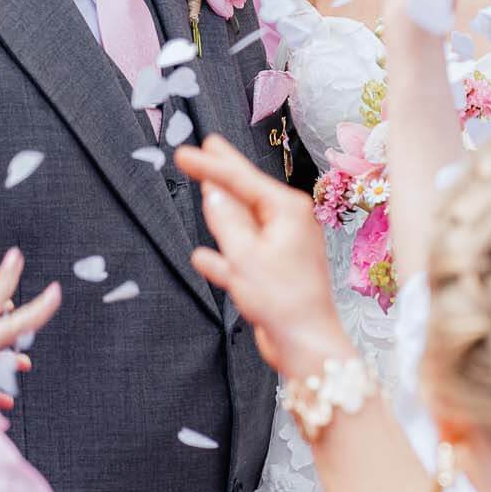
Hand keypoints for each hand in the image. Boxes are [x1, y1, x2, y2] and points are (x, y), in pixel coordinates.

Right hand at [179, 137, 353, 381]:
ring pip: (244, 224)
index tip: (185, 151)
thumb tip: (213, 192)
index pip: (242, 178)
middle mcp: (288, 224)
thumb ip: (226, 221)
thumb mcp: (245, 255)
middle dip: (223, 173)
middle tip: (207, 148)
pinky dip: (224, 257)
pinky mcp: (274, 273)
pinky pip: (242, 256)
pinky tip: (204, 258)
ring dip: (222, 216)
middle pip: (247, 192)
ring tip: (206, 192)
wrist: (305, 343)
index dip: (210, 164)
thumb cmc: (283, 300)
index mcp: (287, 211)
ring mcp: (282, 248)